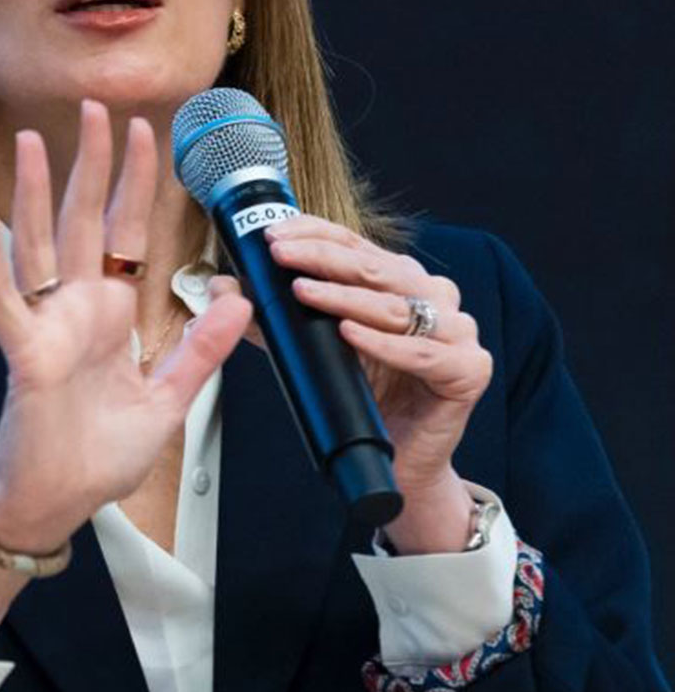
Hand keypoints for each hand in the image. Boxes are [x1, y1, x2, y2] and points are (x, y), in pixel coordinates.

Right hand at [0, 100, 250, 552]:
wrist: (59, 503)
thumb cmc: (99, 456)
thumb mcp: (168, 398)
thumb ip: (200, 347)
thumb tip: (239, 296)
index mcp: (111, 315)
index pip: (127, 233)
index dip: (137, 184)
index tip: (148, 134)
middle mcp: (76, 308)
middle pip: (84, 221)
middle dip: (92, 165)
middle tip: (97, 107)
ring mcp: (47, 325)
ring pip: (39, 243)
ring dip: (33, 191)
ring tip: (30, 140)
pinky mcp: (25, 352)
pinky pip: (3, 297)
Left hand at [208, 216, 491, 546]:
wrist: (397, 458)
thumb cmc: (360, 396)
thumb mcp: (310, 347)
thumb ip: (272, 316)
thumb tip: (222, 285)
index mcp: (401, 280)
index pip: (356, 244)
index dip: (315, 234)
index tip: (273, 235)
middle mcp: (434, 297)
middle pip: (377, 267)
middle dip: (324, 258)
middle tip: (281, 255)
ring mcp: (457, 332)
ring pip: (398, 306)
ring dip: (346, 296)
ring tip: (304, 292)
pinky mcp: (469, 370)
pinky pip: (423, 353)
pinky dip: (383, 344)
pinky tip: (349, 333)